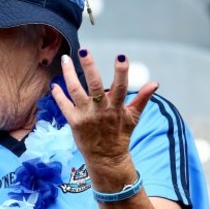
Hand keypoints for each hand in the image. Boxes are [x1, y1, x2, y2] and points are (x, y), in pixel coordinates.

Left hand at [50, 49, 157, 184]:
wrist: (106, 158)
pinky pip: (63, 105)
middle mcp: (100, 110)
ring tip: (65, 59)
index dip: (121, 72)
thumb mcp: (133, 117)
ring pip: (75, 91)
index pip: (121, 86)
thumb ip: (142, 99)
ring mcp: (85, 115)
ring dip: (68, 74)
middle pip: (94, 85)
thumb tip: (155, 83)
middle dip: (89, 67)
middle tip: (83, 51)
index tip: (121, 56)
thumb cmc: (120, 135)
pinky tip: (54, 84)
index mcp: (116, 107)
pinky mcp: (73, 122)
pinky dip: (58, 94)